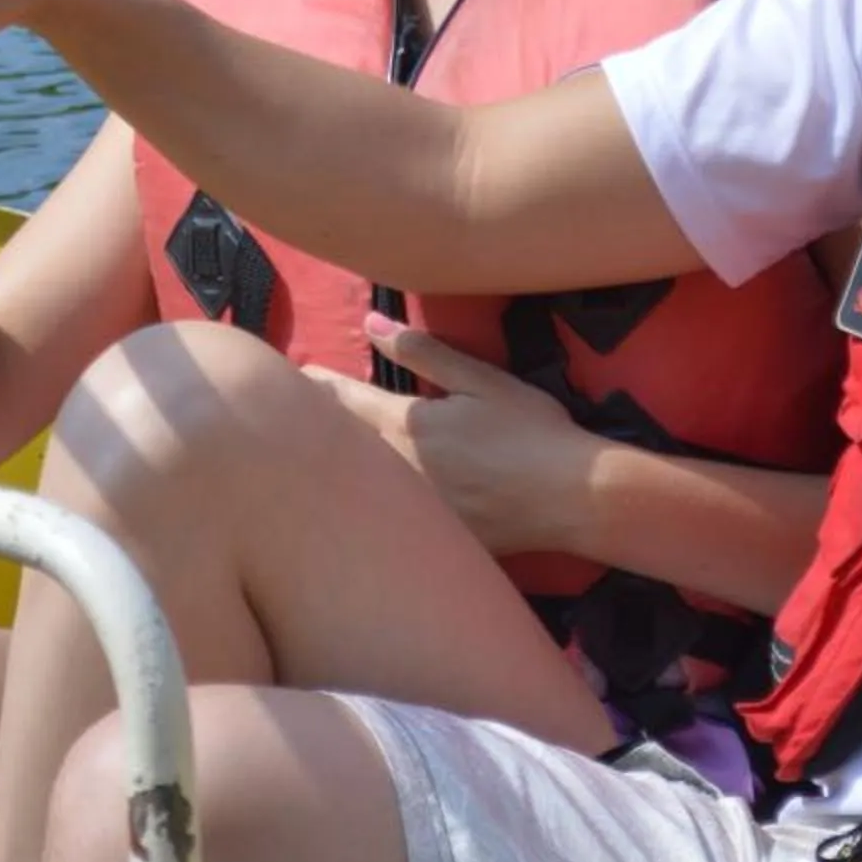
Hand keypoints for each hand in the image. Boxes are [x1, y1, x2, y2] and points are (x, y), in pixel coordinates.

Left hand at [307, 312, 592, 558]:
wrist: (571, 499)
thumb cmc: (530, 431)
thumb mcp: (480, 381)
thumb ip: (422, 352)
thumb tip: (370, 323)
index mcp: (405, 425)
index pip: (344, 401)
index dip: (319, 386)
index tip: (298, 373)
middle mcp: (396, 469)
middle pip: (339, 444)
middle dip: (315, 423)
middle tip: (290, 408)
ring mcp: (408, 509)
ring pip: (355, 483)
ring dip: (332, 463)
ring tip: (311, 447)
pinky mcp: (426, 538)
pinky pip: (382, 515)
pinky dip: (363, 500)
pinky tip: (355, 499)